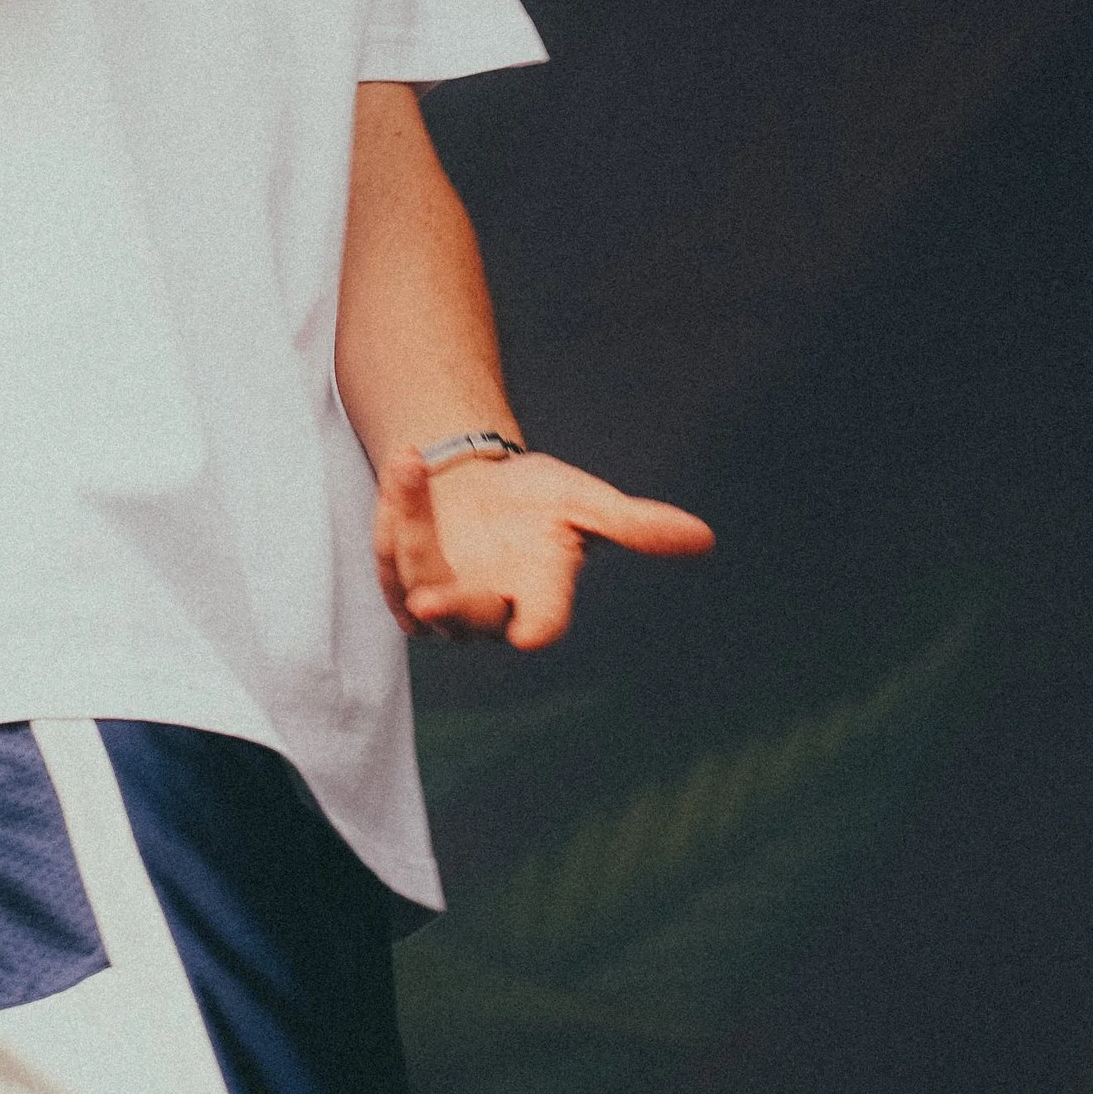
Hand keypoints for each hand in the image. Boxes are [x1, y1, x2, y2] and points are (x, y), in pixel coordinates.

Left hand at [372, 446, 713, 649]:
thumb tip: (704, 538)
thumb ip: (636, 524)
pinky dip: (391, 511)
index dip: (536, 628)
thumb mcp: (585, 502)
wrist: (476, 482)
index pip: (543, 623)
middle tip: (429, 596)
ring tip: (413, 460)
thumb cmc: (538, 499)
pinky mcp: (404, 585)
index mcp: (540, 595)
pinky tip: (405, 463)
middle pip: (470, 618)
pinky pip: (388, 563)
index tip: (529, 633)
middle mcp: (490, 610)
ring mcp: (443, 602)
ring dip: (408, 520)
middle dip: (450, 604)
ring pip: (416, 581)